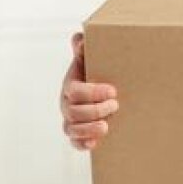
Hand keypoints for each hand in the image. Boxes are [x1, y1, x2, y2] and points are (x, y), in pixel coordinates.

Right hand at [60, 32, 118, 150]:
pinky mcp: (76, 135)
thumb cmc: (96, 73)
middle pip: (73, 112)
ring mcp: (70, 121)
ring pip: (72, 129)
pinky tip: (95, 143)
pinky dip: (83, 144)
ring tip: (106, 126)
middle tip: (116, 105)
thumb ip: (84, 47)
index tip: (113, 91)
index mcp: (70, 85)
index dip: (92, 92)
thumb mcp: (91, 59)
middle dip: (95, 110)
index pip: (74, 91)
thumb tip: (79, 38)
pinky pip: (74, 143)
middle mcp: (67, 104)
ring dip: (89, 129)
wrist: (101, 91)